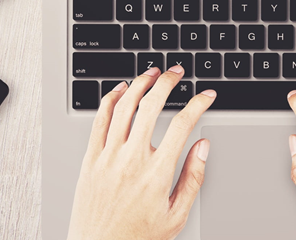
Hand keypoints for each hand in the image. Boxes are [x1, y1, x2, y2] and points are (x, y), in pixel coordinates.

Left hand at [67, 64, 216, 239]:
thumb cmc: (137, 237)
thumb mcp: (176, 215)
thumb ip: (193, 178)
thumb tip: (203, 146)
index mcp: (156, 173)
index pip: (182, 125)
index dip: (198, 104)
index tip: (206, 96)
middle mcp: (131, 160)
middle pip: (151, 105)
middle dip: (167, 82)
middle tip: (177, 72)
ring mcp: (107, 157)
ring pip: (124, 106)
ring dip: (139, 83)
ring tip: (151, 73)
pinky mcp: (89, 159)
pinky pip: (99, 120)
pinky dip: (110, 99)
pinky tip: (120, 90)